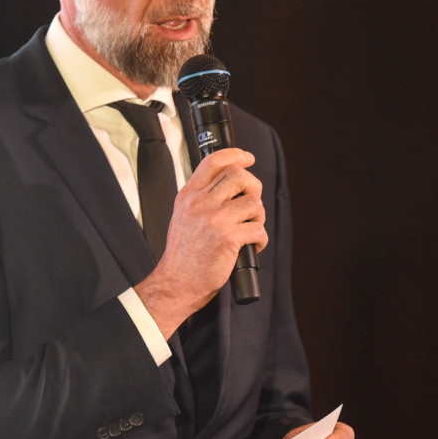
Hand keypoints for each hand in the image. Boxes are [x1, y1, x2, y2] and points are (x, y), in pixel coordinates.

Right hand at [134, 148, 266, 337]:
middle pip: (239, 176)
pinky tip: (251, 246)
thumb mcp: (183, 216)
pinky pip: (258, 229)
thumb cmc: (184, 254)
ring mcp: (214, 220)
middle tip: (251, 204)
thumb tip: (230, 184)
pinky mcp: (228, 238)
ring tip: (250, 229)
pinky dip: (260, 239)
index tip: (248, 158)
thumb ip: (201, 198)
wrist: (177, 283)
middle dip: (253, 188)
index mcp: (189, 196)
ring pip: (253, 202)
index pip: (213, 161)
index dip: (235, 155)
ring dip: (258, 216)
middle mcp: (200, 203)